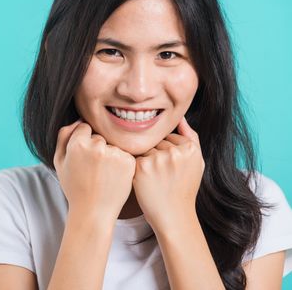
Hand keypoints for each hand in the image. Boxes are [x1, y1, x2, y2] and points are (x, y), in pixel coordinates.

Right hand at [53, 119, 135, 221]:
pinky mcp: (128, 161)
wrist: (93, 211)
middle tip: (93, 169)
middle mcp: (97, 146)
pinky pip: (124, 153)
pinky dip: (121, 162)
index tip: (84, 158)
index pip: (84, 127)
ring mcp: (114, 153)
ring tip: (103, 174)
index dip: (83, 142)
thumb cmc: (74, 187)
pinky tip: (113, 176)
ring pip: (112, 144)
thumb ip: (64, 136)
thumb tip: (78, 119)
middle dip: (97, 147)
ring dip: (110, 154)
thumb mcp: (59, 162)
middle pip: (100, 135)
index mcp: (78, 143)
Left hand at [133, 116, 204, 231]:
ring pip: (145, 148)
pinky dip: (137, 167)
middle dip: (156, 154)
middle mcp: (176, 151)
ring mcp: (158, 158)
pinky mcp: (142, 166)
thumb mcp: (196, 162)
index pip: (170, 136)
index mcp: (190, 148)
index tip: (172, 169)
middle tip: (162, 175)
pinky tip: (145, 180)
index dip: (168, 152)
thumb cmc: (184, 188)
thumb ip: (191, 137)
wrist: (173, 215)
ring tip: (155, 179)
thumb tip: (180, 116)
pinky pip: (135, 156)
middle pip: (156, 141)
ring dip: (146, 160)